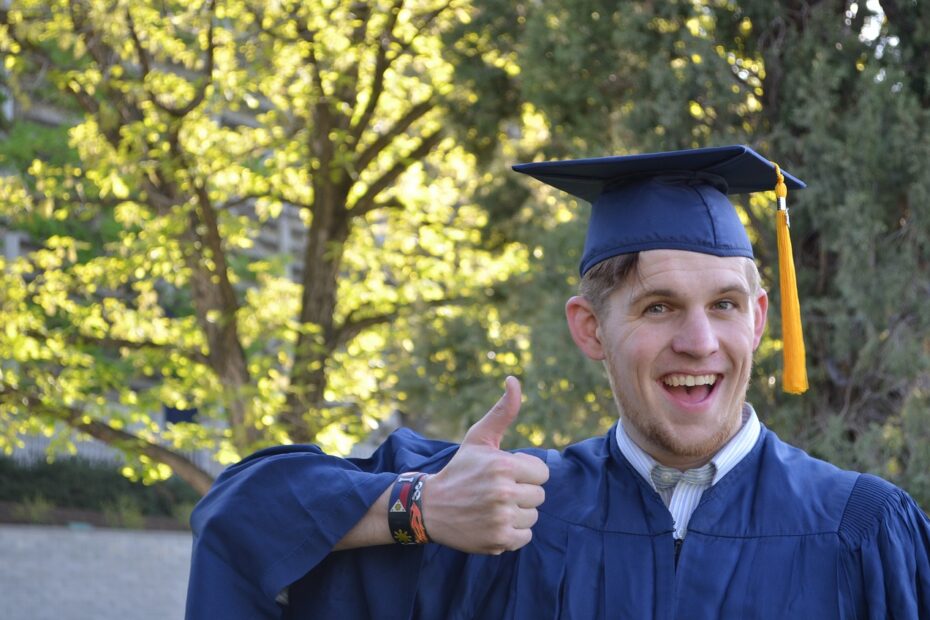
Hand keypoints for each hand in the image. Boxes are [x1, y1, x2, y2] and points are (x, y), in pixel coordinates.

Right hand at [422, 376, 549, 554]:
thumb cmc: (460, 469)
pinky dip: (512, 533)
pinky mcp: (499, 540)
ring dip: (517, 513)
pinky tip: (492, 523)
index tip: (505, 474)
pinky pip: (526, 537)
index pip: (543, 473)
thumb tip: (514, 380)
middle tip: (496, 492)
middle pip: (539, 496)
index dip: (526, 473)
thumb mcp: (479, 438)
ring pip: (533, 517)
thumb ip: (503, 411)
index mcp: (504, 465)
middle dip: (521, 493)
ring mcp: (501, 518)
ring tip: (493, 507)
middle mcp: (504, 492)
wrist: (430, 508)